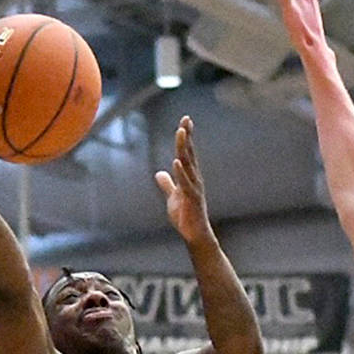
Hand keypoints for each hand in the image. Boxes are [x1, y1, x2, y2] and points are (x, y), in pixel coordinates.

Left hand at [154, 115, 212, 243]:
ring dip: (184, 147)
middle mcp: (194, 179)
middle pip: (189, 153)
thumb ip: (167, 184)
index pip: (188, 153)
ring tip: (180, 132)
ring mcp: (194, 188)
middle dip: (187, 136)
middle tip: (185, 119)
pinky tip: (176, 161)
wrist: (194, 234)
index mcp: (190, 177)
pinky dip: (181, 172)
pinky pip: (186, 183)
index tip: (186, 121)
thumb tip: (159, 173)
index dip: (187, 137)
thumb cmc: (186, 216)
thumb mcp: (173, 197)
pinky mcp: (192, 199)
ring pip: (188, 164)